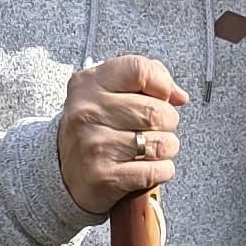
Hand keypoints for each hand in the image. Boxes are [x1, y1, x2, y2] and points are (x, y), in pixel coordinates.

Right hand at [58, 54, 189, 218]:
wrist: (66, 172)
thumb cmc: (95, 128)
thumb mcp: (107, 92)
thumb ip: (144, 79)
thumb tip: (178, 96)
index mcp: (89, 84)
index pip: (139, 70)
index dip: (162, 84)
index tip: (164, 96)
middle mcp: (87, 112)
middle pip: (157, 110)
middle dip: (167, 123)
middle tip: (154, 128)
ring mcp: (95, 145)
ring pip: (162, 143)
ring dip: (165, 149)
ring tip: (147, 148)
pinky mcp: (104, 176)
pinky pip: (157, 170)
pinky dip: (160, 171)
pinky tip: (144, 167)